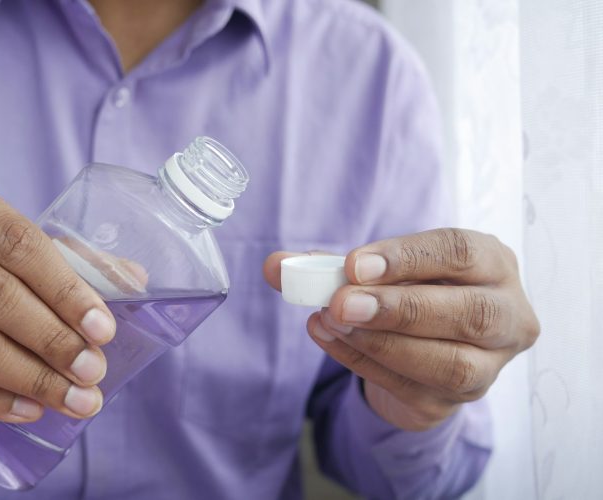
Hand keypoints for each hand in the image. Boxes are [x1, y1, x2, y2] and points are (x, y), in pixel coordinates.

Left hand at [264, 229, 539, 430]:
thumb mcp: (372, 269)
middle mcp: (507, 315)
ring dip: (381, 343)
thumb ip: (327, 265)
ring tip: (330, 321)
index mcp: (492, 264)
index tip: (354, 265)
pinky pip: (413, 388)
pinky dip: (364, 363)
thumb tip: (274, 266)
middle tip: (340, 303)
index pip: (461, 253)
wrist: (416, 344)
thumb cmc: (403, 290)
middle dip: (399, 308)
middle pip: (470, 313)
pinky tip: (329, 339)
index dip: (406, 258)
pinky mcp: (455, 401)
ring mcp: (488, 366)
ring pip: (450, 362)